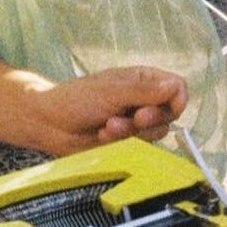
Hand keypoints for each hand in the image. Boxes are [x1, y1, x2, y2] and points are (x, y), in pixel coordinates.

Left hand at [27, 67, 188, 153]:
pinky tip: (102, 135)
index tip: (168, 108)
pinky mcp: (127, 142)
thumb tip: (174, 86)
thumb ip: (144, 90)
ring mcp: (135, 123)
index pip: (176, 87)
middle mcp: (143, 100)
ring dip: (132, 131)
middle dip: (151, 118)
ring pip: (155, 133)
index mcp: (142, 80)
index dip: (177, 99)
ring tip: (108, 126)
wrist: (49, 123)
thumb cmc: (76, 99)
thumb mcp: (112, 90)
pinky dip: (122, 142)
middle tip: (135, 117)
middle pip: (170, 113)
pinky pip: (139, 147)